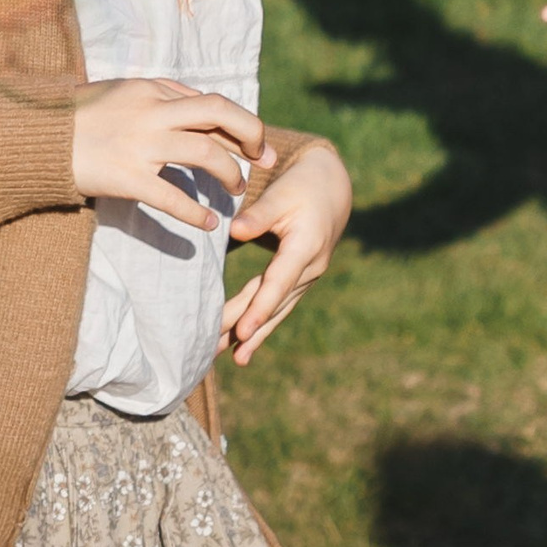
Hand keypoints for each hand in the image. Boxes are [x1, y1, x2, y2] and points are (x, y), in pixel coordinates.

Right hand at [72, 78, 271, 230]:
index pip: (210, 103)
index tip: (257, 143)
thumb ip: (160, 96)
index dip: (241, 123)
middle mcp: (151, 112)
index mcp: (151, 89)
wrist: (38, 139)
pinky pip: (172, 197)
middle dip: (250, 135)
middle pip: (220, 113)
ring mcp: (141, 145)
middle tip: (262, 160)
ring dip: (230, 173)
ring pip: (205, 152)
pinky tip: (207, 224)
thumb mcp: (121, 92)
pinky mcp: (127, 178)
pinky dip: (195, 213)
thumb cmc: (80, 117)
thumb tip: (200, 108)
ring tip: (236, 190)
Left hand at [220, 138, 352, 365]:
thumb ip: (258, 214)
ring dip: (254, 334)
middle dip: (245, 329)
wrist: (331, 188)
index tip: (241, 331)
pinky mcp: (299, 279)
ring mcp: (307, 276)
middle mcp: (310, 268)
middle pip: (273, 303)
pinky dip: (262, 324)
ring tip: (233, 359)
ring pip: (277, 309)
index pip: (279, 283)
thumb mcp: (282, 193)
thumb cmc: (303, 187)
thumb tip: (234, 231)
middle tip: (215, 350)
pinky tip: (245, 343)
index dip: (259, 308)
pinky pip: (279, 305)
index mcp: (305, 247)